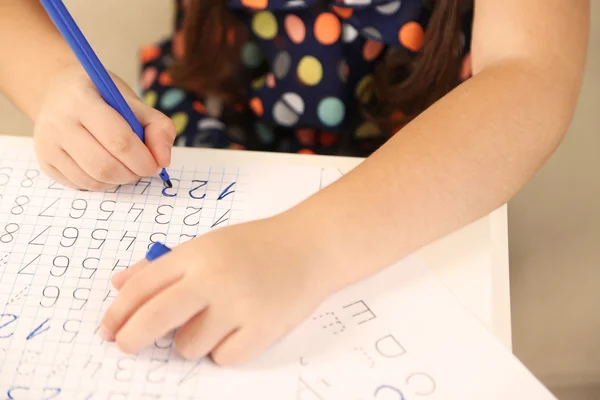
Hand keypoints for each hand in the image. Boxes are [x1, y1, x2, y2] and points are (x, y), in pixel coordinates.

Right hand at [33, 64, 175, 190]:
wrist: (59, 92)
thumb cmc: (102, 97)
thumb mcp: (132, 101)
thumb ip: (158, 127)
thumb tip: (163, 161)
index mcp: (81, 100)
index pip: (118, 140)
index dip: (143, 159)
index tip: (155, 164)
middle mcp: (58, 123)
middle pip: (104, 166)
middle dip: (132, 174)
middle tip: (142, 168)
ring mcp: (47, 145)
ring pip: (93, 181)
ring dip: (119, 180)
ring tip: (125, 166)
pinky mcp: (45, 163)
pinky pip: (81, 186)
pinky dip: (102, 183)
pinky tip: (106, 167)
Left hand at [99, 216, 332, 365]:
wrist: (310, 247)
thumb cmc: (257, 245)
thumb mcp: (208, 244)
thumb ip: (163, 266)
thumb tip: (119, 284)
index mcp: (196, 254)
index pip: (141, 287)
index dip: (117, 312)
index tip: (109, 328)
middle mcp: (214, 279)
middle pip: (153, 320)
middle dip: (131, 339)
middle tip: (127, 345)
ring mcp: (238, 305)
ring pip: (188, 345)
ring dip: (192, 341)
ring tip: (216, 321)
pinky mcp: (262, 329)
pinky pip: (222, 358)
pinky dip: (224, 350)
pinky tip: (238, 329)